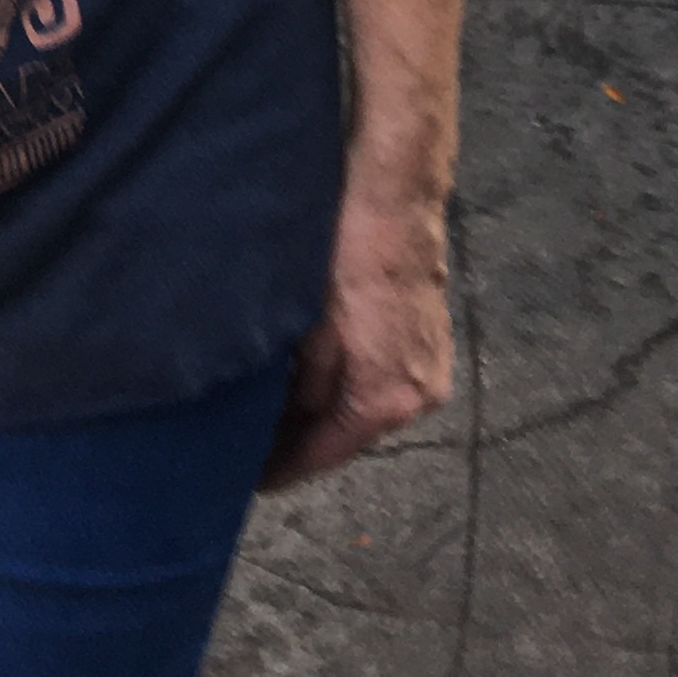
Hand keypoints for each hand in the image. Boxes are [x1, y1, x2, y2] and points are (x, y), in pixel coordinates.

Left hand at [262, 174, 451, 488]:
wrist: (393, 195)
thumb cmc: (346, 253)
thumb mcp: (306, 330)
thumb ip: (297, 389)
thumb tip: (280, 421)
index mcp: (386, 399)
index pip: (322, 456)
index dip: (280, 470)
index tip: (248, 481)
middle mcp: (418, 395)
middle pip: (347, 436)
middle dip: (300, 441)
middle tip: (251, 443)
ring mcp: (430, 368)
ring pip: (363, 406)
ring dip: (324, 409)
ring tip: (274, 408)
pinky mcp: (429, 340)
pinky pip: (379, 379)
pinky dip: (347, 382)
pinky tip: (312, 370)